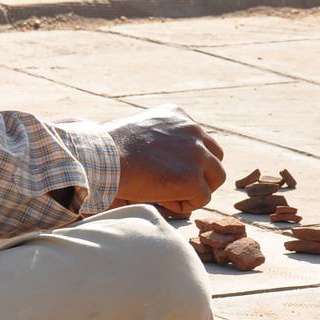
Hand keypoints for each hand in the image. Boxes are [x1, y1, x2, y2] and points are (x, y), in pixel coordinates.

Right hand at [103, 105, 224, 218]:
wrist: (102, 159)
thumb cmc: (108, 149)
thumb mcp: (137, 128)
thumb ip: (157, 137)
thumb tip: (160, 157)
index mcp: (178, 115)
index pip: (199, 139)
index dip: (187, 160)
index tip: (166, 170)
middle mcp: (192, 130)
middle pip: (215, 156)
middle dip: (201, 174)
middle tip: (179, 187)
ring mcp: (196, 154)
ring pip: (216, 178)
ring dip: (197, 190)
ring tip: (171, 196)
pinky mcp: (192, 177)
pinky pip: (203, 198)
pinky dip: (186, 205)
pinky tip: (164, 202)